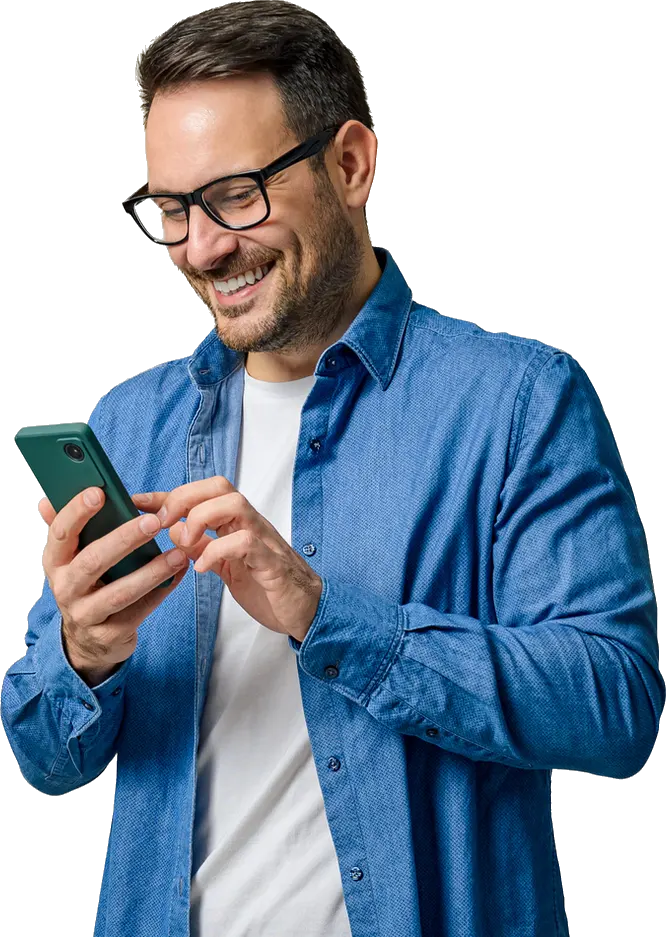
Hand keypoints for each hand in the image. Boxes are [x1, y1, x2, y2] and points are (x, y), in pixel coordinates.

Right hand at [38, 488, 188, 682]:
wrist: (87, 642)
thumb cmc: (85, 585)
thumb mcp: (70, 560)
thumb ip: (64, 529)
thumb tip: (46, 500)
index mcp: (55, 563)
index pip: (60, 534)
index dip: (76, 512)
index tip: (98, 492)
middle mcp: (65, 588)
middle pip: (93, 561)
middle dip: (124, 539)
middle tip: (153, 521)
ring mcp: (86, 614)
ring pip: (120, 592)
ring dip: (152, 571)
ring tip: (178, 554)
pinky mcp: (109, 634)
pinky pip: (139, 611)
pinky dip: (161, 591)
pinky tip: (179, 573)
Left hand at [131, 476, 321, 641]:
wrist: (304, 610)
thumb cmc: (267, 585)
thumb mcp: (225, 565)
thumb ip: (202, 546)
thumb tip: (173, 530)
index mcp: (236, 523)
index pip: (201, 494)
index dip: (167, 494)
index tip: (136, 500)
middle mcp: (250, 524)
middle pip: (220, 486)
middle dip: (184, 498)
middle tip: (162, 524)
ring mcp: (263, 540)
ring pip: (235, 503)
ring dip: (201, 519)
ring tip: (185, 545)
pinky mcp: (271, 562)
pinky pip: (246, 542)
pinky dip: (217, 550)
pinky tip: (201, 568)